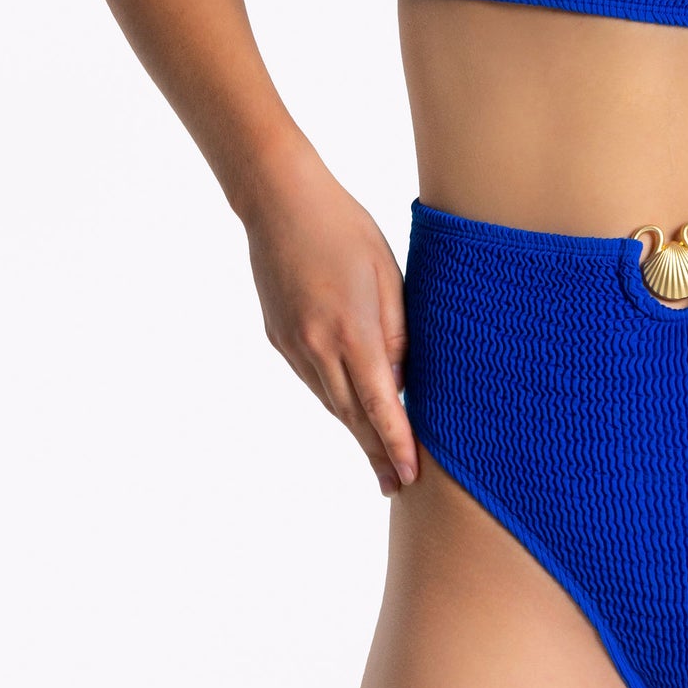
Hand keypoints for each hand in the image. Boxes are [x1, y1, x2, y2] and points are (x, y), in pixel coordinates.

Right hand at [240, 150, 416, 496]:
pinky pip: (311, 378)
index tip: (410, 475)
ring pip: (329, 400)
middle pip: (351, 415)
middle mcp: (318, 347)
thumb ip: (397, 331)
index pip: (381, 404)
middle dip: (375, 452)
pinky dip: (333, 398)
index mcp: (352, 331)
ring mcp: (293, 345)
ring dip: (354, 430)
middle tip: (395, 486)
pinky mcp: (278, 337)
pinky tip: (348, 408)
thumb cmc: (346, 229)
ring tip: (378, 457)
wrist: (280, 202)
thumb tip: (401, 379)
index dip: (395, 443)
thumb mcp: (388, 275)